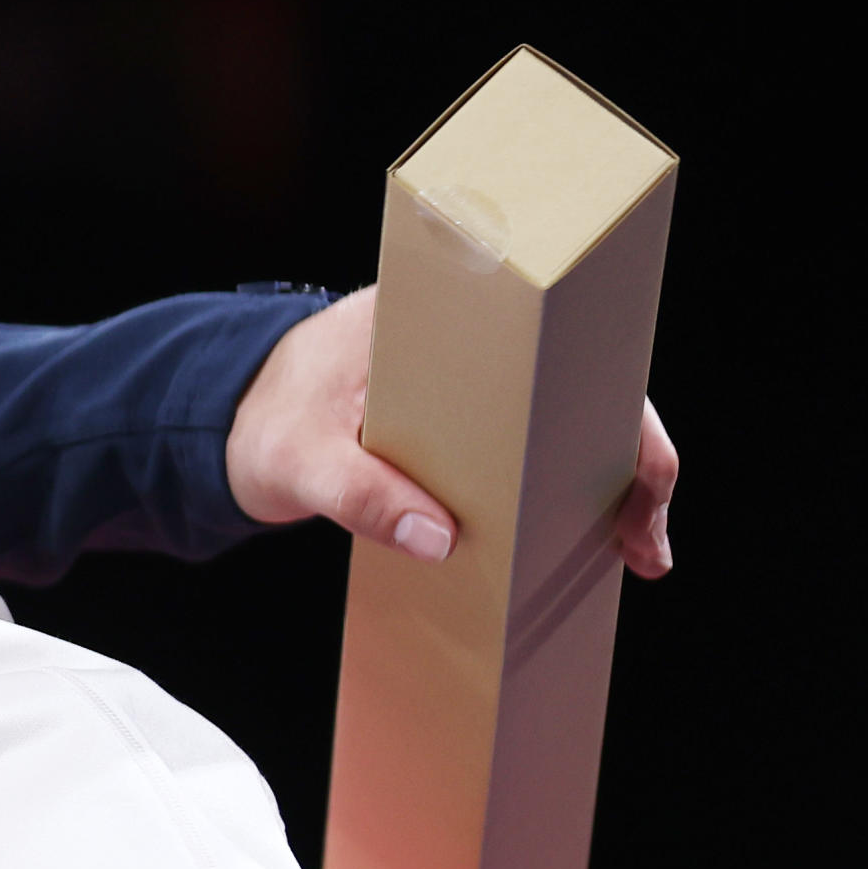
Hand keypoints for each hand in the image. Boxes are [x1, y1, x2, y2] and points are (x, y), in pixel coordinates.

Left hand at [226, 286, 680, 576]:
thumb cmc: (260, 419)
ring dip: (603, 486)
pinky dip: (558, 493)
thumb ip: (356, 496)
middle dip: (629, 463)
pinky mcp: (466, 421)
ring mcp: (476, 380)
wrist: (222, 414)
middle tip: (644, 543)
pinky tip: (581, 543)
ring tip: (633, 552)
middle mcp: (473, 337)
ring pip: (565, 426)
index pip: (558, 349)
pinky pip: (532, 451)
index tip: (639, 475)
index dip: (611, 411)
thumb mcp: (296, 462)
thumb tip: (440, 541)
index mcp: (440, 316)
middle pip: (582, 391)